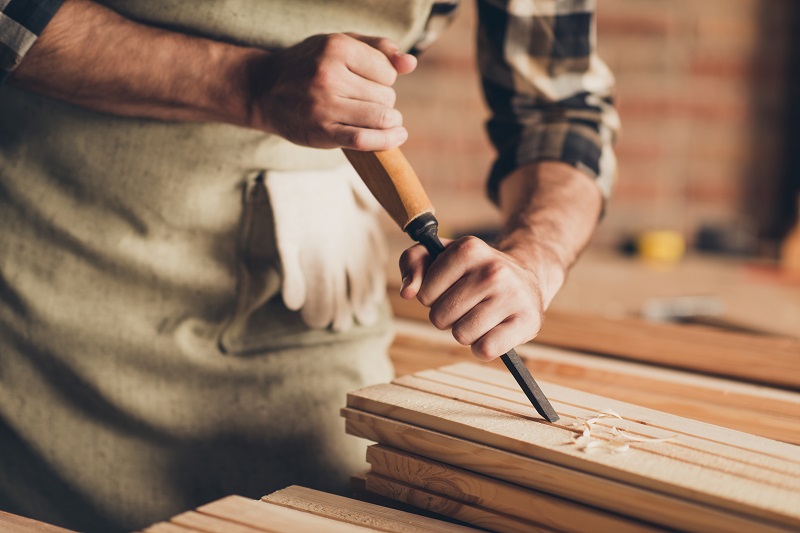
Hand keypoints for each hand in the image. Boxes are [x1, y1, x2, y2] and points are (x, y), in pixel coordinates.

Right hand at [249, 33, 416, 149]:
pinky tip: (397, 136)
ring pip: (382, 117)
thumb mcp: (340, 44)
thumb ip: (378, 49)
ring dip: (388, 120)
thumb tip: (410, 63)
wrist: (264, 89)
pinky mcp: (322, 132)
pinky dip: (388, 141)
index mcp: (336, 47)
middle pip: (387, 96)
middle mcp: (329, 75)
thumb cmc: (309, 64)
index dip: (384, 79)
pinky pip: (365, 140)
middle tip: (363, 101)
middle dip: (383, 100)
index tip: (367, 82)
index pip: (388, 71)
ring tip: (381, 118)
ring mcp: (324, 106)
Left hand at [399, 236, 549, 360]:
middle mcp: (493, 270)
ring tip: (480, 316)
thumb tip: (408, 292)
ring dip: (465, 332)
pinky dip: (483, 348)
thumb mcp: (440, 255)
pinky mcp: (527, 321)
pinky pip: (485, 350)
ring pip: (461, 335)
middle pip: (441, 317)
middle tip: (467, 304)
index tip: (450, 288)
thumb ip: (413, 261)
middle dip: (448, 316)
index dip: (433, 296)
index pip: (425, 294)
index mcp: (468, 248)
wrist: (526, 279)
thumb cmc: (473, 271)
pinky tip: (493, 332)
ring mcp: (513, 296)